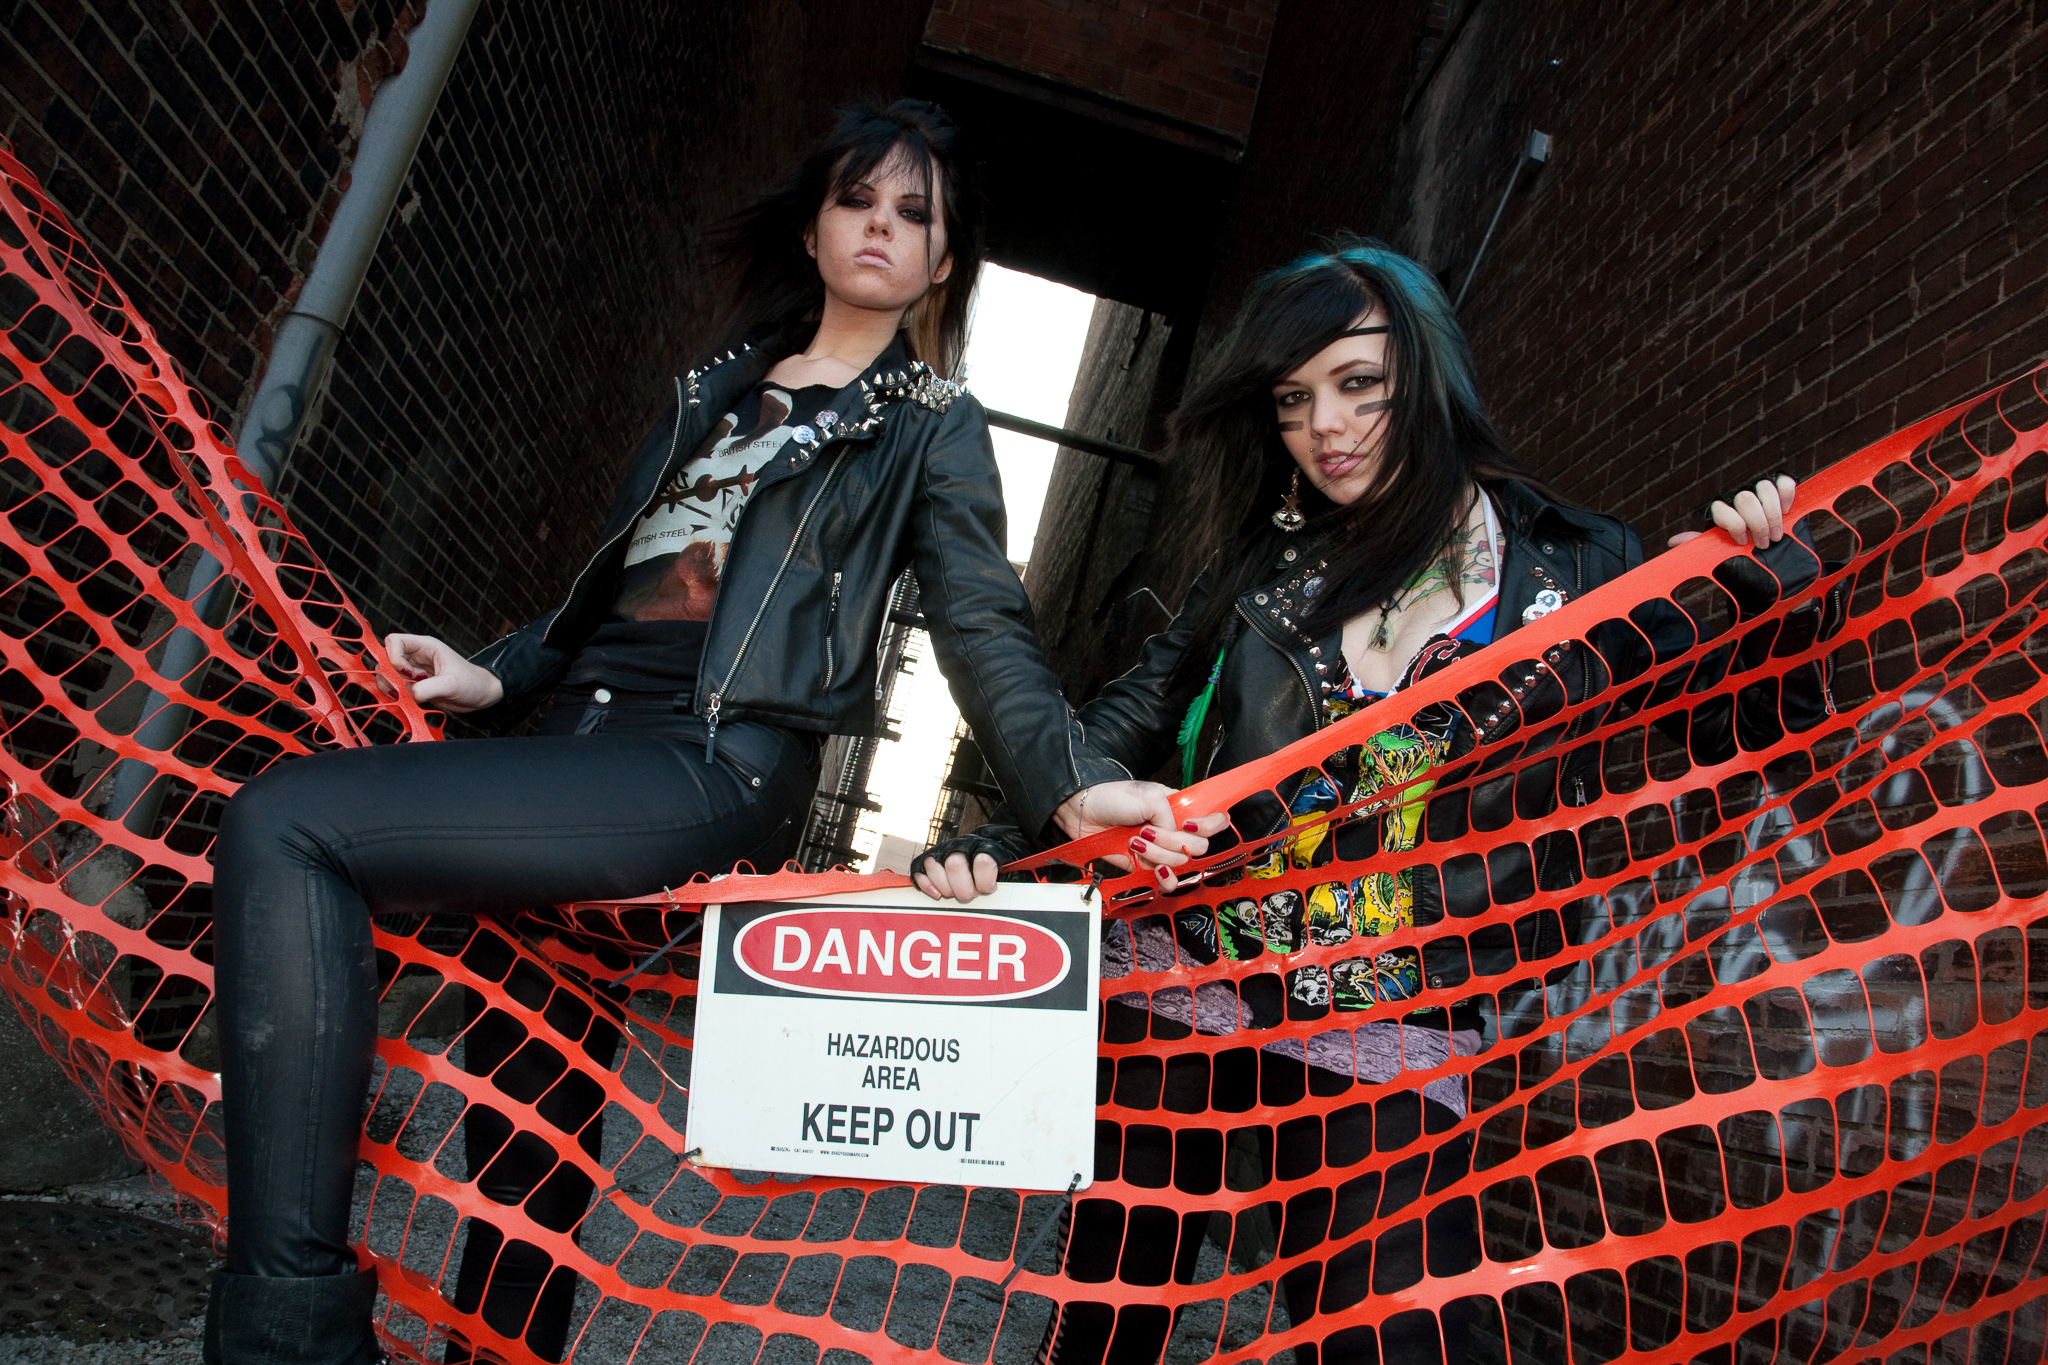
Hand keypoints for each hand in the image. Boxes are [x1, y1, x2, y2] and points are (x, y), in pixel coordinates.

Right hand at [384, 633, 504, 711]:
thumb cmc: (472, 683)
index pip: (394, 641)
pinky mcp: (416, 687)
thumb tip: (408, 694)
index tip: (407, 673)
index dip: (393, 657)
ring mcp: (415, 672)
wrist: (482, 695)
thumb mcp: (451, 684)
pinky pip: (397, 689)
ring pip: (389, 676)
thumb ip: (427, 688)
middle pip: (386, 659)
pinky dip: (398, 697)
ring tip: (409, 697)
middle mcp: (417, 657)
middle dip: (390, 675)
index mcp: (425, 646)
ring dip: (392, 688)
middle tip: (404, 689)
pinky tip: (410, 703)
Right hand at [912, 834, 1012, 903]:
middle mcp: (964, 845)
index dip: (985, 880)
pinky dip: (924, 882)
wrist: (995, 845)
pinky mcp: (931, 858)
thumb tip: (1034, 887)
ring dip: (943, 886)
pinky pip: (918, 867)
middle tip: (970, 895)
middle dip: (962, 888)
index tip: (989, 889)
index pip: (984, 860)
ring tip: (955, 894)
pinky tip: (936, 893)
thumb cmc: (1005, 866)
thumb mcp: (1018, 872)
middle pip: (954, 864)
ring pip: (933, 864)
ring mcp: (946, 850)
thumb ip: (1020, 879)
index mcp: (988, 847)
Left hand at [1054, 781, 1230, 890]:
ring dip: (1158, 855)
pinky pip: (1167, 880)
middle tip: (1150, 831)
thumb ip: (1172, 817)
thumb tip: (1177, 839)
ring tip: (1136, 842)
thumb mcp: (1150, 797)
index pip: (1214, 821)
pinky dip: (1162, 877)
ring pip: (1181, 864)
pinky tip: (1151, 867)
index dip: (1208, 826)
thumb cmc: (1114, 797)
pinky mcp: (1147, 867)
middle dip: (1174, 842)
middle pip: (1199, 847)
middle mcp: (1175, 830)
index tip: (1188, 825)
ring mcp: (1163, 850)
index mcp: (1181, 808)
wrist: (1084, 813)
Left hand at [1668, 474, 1796, 548]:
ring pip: (1763, 488)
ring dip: (1773, 514)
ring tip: (1776, 535)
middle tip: (1763, 543)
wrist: (1774, 567)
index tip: (1742, 541)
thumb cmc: (1743, 560)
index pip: (1721, 509)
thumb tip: (1673, 541)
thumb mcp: (1720, 556)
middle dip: (1757, 523)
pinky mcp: (1781, 492)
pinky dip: (1786, 494)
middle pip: (1745, 499)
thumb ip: (1701, 544)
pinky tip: (1788, 510)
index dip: (1734, 524)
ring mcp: (1760, 494)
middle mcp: (1739, 500)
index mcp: (1722, 512)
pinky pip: (1783, 482)